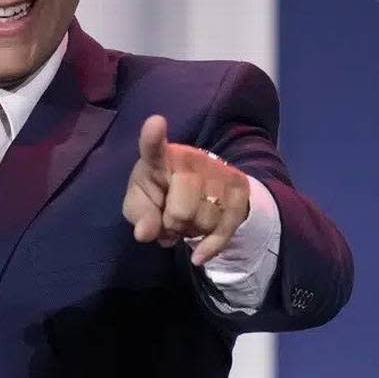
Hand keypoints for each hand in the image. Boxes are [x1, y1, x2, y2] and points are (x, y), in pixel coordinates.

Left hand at [122, 115, 250, 265]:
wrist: (196, 191)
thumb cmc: (159, 193)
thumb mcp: (140, 204)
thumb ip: (139, 216)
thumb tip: (145, 234)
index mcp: (159, 158)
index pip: (153, 148)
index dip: (153, 136)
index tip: (155, 123)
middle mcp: (191, 158)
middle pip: (181, 211)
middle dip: (174, 226)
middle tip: (170, 221)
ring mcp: (218, 170)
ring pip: (206, 222)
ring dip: (193, 233)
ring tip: (187, 222)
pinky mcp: (238, 186)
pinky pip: (226, 228)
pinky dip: (211, 246)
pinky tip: (199, 254)